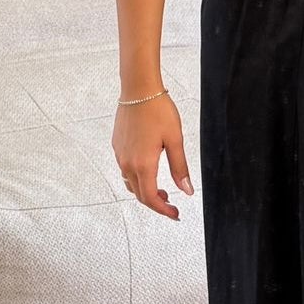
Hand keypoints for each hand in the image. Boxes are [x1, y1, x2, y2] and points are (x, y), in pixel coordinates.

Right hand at [112, 94, 193, 221]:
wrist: (138, 90)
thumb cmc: (158, 111)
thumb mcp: (175, 140)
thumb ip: (179, 168)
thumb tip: (186, 191)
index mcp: (143, 164)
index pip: (150, 198)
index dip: (163, 210)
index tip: (175, 214)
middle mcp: (127, 163)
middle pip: (139, 194)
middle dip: (156, 203)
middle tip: (172, 204)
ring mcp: (120, 155)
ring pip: (131, 183)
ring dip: (145, 191)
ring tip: (162, 189)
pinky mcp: (117, 147)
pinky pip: (125, 170)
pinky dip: (138, 178)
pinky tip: (149, 170)